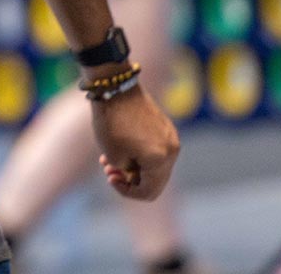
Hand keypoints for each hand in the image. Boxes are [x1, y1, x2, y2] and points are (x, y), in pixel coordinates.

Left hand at [93, 84, 179, 200]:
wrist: (115, 87)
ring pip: (154, 164)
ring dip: (134, 166)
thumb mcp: (113, 156)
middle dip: (131, 179)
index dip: (127, 192)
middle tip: (109, 171)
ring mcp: (171, 137)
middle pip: (154, 180)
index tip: (110, 178)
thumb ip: (128, 173)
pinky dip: (139, 153)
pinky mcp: (165, 126)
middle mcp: (172, 150)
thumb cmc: (111, 122)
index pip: (149, 192)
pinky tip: (120, 146)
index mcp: (161, 160)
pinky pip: (156, 149)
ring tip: (109, 159)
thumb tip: (136, 174)